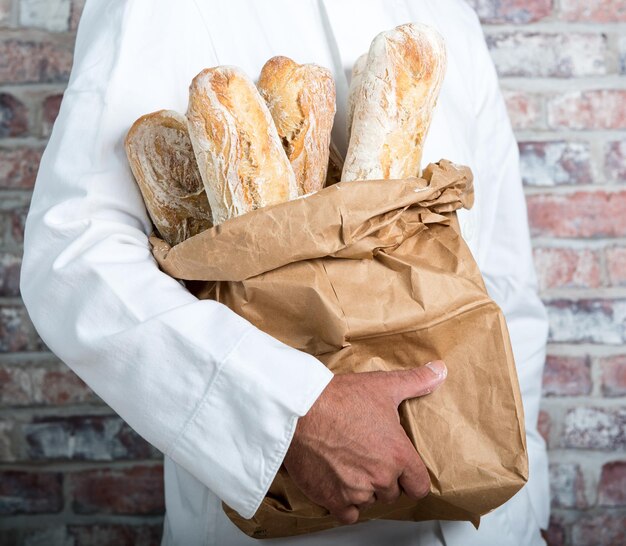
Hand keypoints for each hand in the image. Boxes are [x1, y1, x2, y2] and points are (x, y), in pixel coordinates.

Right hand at [283, 360, 446, 524]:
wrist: (300, 410)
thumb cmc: (339, 399)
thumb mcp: (383, 386)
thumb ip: (416, 382)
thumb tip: (439, 371)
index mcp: (398, 455)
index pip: (419, 486)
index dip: (411, 477)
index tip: (401, 469)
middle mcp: (380, 477)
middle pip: (391, 492)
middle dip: (382, 478)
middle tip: (368, 457)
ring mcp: (356, 491)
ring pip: (369, 501)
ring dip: (363, 488)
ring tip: (350, 464)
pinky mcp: (332, 498)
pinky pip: (348, 514)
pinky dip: (344, 502)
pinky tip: (338, 482)